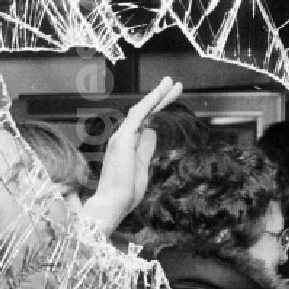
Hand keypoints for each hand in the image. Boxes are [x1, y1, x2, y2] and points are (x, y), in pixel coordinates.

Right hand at [82, 76, 182, 233]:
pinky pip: (138, 115)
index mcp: (127, 144)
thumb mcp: (142, 167)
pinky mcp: (123, 139)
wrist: (113, 204)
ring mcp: (121, 137)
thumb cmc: (125, 192)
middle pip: (144, 112)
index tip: (169, 97)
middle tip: (174, 84)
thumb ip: (145, 149)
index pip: (144, 120)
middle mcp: (122, 137)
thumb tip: (152, 133)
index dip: (157, 108)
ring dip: (158, 95)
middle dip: (160, 97)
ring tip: (172, 83)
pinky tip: (159, 93)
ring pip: (142, 110)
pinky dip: (149, 103)